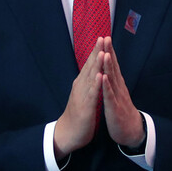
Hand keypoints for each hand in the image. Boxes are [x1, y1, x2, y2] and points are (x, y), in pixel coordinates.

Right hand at [53, 39, 103, 158]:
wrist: (68, 133)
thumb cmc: (78, 114)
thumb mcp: (84, 94)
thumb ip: (88, 83)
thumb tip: (93, 71)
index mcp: (83, 83)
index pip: (91, 64)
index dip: (97, 51)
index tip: (103, 38)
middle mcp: (81, 86)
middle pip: (90, 66)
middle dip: (97, 51)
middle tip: (103, 37)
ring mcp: (82, 95)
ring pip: (90, 77)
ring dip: (96, 64)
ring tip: (102, 51)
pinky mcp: (85, 106)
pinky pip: (91, 94)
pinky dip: (96, 84)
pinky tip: (100, 76)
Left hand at [100, 38, 145, 147]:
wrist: (132, 132)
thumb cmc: (122, 113)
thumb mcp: (117, 95)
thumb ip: (114, 83)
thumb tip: (110, 71)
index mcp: (117, 85)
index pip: (112, 65)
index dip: (109, 51)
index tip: (105, 38)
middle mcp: (119, 88)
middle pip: (113, 67)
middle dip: (109, 52)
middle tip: (106, 38)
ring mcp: (117, 97)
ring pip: (112, 79)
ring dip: (108, 66)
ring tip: (104, 53)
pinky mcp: (114, 108)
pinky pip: (110, 96)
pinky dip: (106, 87)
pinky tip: (103, 78)